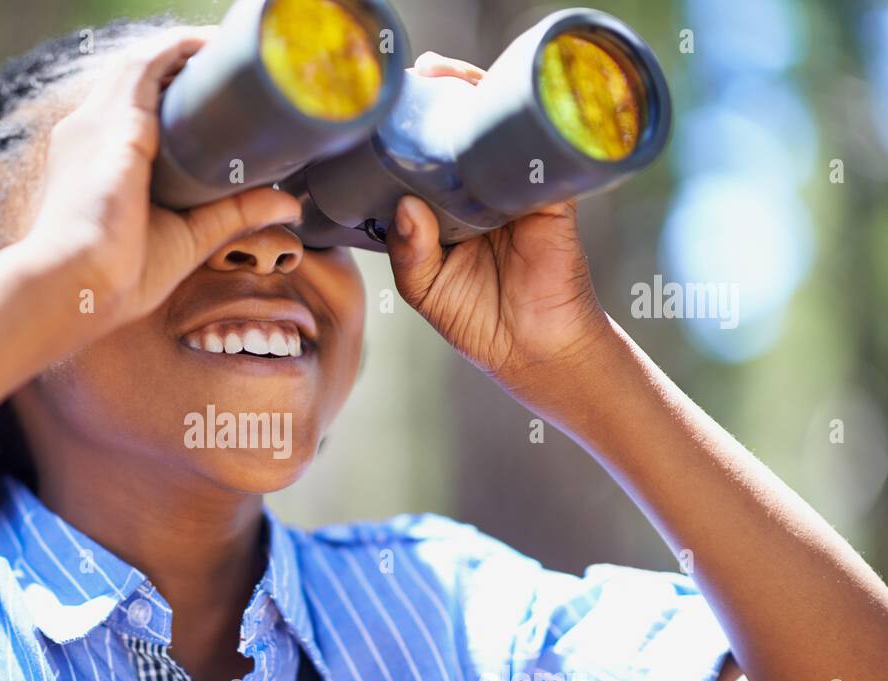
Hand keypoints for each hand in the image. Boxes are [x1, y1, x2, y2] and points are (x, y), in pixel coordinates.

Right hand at [23, 27, 301, 326]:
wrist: (76, 287)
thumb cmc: (117, 277)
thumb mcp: (188, 237)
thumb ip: (233, 213)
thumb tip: (288, 204)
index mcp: (94, 160)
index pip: (128, 108)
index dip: (166, 94)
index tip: (207, 93)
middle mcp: (88, 132)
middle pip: (134, 78)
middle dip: (177, 65)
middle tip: (225, 63)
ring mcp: (97, 123)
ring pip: (141, 63)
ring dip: (181, 50)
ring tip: (223, 48)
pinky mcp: (117, 123)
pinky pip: (148, 65)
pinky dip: (179, 49)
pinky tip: (209, 46)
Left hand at [385, 52, 611, 394]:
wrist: (534, 349)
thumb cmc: (478, 319)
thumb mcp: (425, 288)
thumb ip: (407, 251)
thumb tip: (406, 205)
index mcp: (446, 208)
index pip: (426, 157)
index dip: (409, 127)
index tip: (386, 105)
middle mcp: (479, 190)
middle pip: (461, 131)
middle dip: (442, 95)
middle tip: (419, 74)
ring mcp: (515, 189)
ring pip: (496, 130)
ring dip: (475, 96)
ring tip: (446, 76)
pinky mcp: (549, 197)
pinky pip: (535, 153)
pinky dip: (517, 128)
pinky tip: (493, 109)